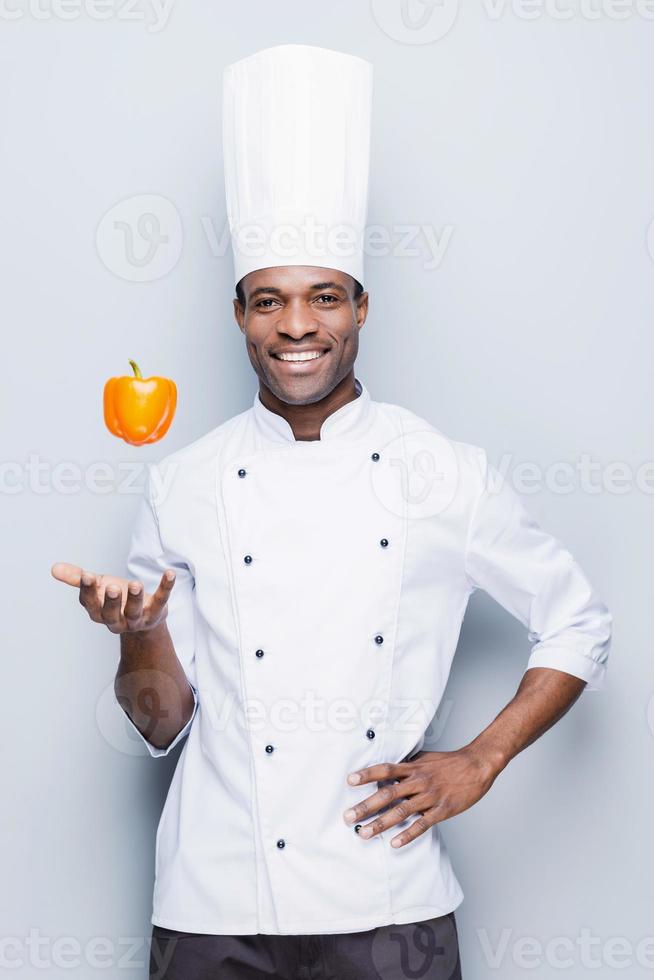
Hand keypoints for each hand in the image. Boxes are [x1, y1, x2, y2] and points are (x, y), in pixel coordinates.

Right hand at [50, 562, 175, 633]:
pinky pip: (162, 600)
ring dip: (135, 597)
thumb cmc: (117, 599)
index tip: (87, 575)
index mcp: (99, 612)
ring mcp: (137, 618)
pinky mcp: (156, 613)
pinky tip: (170, 573)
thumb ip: (78, 579)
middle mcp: (116, 620)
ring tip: (135, 583)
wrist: (144, 616)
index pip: (90, 603)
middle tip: (112, 587)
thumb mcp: (98, 588)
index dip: (88, 590)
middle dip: (111, 601)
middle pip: (111, 614)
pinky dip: (166, 587)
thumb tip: (54, 568)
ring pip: (135, 610)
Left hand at [343, 747, 501, 847]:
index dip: (367, 775)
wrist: (477, 765)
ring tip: (364, 833)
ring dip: (381, 824)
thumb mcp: (425, 758)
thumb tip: (389, 770)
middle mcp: (419, 781)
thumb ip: (408, 765)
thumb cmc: (450, 762)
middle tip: (348, 817)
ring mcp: (430, 797)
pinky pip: (422, 824)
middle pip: (387, 794)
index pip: (385, 769)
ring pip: (401, 812)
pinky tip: (394, 843)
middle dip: (366, 806)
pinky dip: (407, 834)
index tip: (350, 781)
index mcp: (413, 767)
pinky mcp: (442, 810)